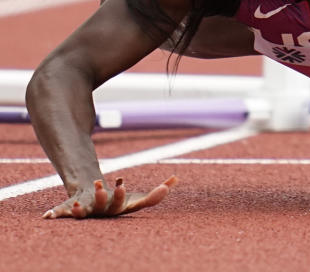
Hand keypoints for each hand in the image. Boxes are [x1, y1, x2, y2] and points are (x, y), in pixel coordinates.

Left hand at [42, 176, 177, 218]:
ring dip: (82, 207)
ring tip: (80, 201)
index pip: (121, 204)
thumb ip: (157, 192)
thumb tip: (176, 179)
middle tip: (105, 184)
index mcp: (117, 211)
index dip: (120, 194)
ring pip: (84, 211)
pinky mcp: (71, 209)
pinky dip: (55, 215)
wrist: (93, 203)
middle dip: (104, 196)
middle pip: (104, 207)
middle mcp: (101, 214)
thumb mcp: (136, 196)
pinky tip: (46, 217)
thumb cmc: (117, 202)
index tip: (121, 181)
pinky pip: (62, 213)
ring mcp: (86, 212)